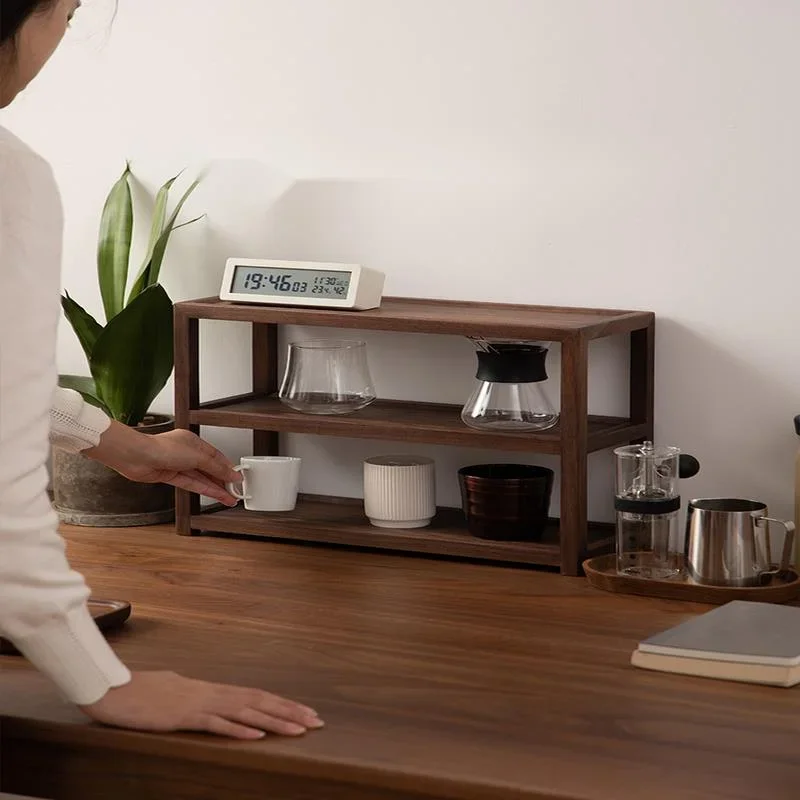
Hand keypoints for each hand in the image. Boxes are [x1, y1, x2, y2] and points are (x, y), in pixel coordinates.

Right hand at [80, 671, 323, 738]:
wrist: (114, 689)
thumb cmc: (142, 693)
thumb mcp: (176, 694)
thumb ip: (196, 699)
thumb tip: (209, 704)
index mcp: (212, 690)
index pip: (256, 696)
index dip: (283, 704)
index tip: (306, 713)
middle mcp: (212, 693)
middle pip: (259, 701)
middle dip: (290, 712)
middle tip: (317, 722)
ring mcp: (199, 703)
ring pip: (245, 712)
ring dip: (275, 721)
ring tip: (299, 729)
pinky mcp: (183, 717)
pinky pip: (216, 724)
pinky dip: (239, 730)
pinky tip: (257, 736)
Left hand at [85, 422, 239, 505]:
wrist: (137, 457)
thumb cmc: (161, 449)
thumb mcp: (197, 456)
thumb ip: (216, 467)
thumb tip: (231, 473)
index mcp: (193, 441)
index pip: (216, 456)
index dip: (228, 468)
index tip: (238, 478)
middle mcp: (186, 452)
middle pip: (209, 469)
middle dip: (223, 481)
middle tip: (236, 491)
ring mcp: (177, 465)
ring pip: (201, 478)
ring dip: (216, 488)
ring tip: (229, 498)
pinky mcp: (170, 477)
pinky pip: (192, 484)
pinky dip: (204, 490)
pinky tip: (215, 495)